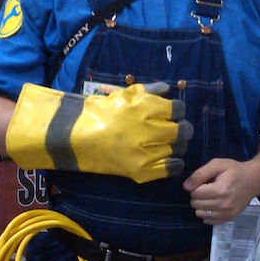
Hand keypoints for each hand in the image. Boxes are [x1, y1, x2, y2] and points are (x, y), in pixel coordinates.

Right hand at [6, 82, 193, 183]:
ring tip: (171, 143)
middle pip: (182, 131)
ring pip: (177, 150)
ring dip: (178, 145)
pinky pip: (168, 169)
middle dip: (184, 128)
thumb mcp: (121, 94)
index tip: (175, 112)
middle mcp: (145, 131)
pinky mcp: (139, 171)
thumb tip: (168, 88)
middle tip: (180, 129)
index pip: (177, 109)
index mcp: (142, 108)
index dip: (180, 110)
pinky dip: (175, 163)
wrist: (75, 138)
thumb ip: (147, 90)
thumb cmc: (98, 112)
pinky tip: (170, 158)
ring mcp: (143, 154)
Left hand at [183, 157, 259, 223]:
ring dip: (201, 205)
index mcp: (220, 190)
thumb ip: (200, 174)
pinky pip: (208, 221)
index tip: (204, 182)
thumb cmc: (234, 170)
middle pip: (195, 204)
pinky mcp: (228, 219)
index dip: (195, 186)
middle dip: (197, 196)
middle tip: (208, 188)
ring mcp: (226, 214)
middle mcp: (223, 205)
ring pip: (200, 214)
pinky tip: (214, 204)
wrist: (253, 180)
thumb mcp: (217, 164)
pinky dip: (207, 213)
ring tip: (211, 197)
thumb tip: (186, 187)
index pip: (195, 193)